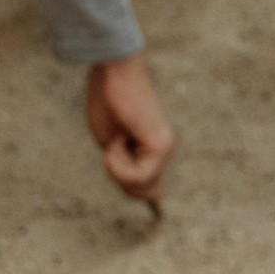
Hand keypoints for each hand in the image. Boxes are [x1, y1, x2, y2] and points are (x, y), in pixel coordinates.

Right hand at [85, 53, 176, 205]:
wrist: (113, 73)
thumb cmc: (108, 102)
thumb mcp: (112, 145)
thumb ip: (128, 171)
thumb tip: (155, 200)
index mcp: (153, 152)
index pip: (151, 191)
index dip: (131, 188)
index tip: (120, 156)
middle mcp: (165, 152)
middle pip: (141, 192)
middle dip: (119, 174)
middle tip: (115, 143)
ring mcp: (166, 150)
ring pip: (138, 185)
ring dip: (115, 166)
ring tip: (117, 137)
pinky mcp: (161, 146)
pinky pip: (138, 175)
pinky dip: (118, 161)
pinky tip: (120, 137)